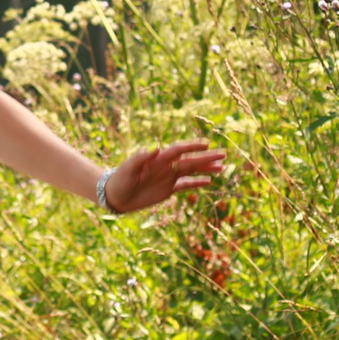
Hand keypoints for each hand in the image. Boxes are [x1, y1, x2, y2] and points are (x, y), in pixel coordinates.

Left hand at [99, 139, 227, 214]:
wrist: (115, 195)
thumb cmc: (119, 180)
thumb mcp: (128, 169)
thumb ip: (140, 158)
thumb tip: (156, 146)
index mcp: (157, 160)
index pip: (178, 150)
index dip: (192, 147)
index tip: (206, 144)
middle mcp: (166, 167)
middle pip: (190, 160)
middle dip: (206, 157)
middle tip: (224, 154)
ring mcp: (168, 177)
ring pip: (191, 171)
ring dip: (206, 169)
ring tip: (222, 167)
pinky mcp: (167, 189)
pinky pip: (185, 185)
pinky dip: (197, 183)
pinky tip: (209, 181)